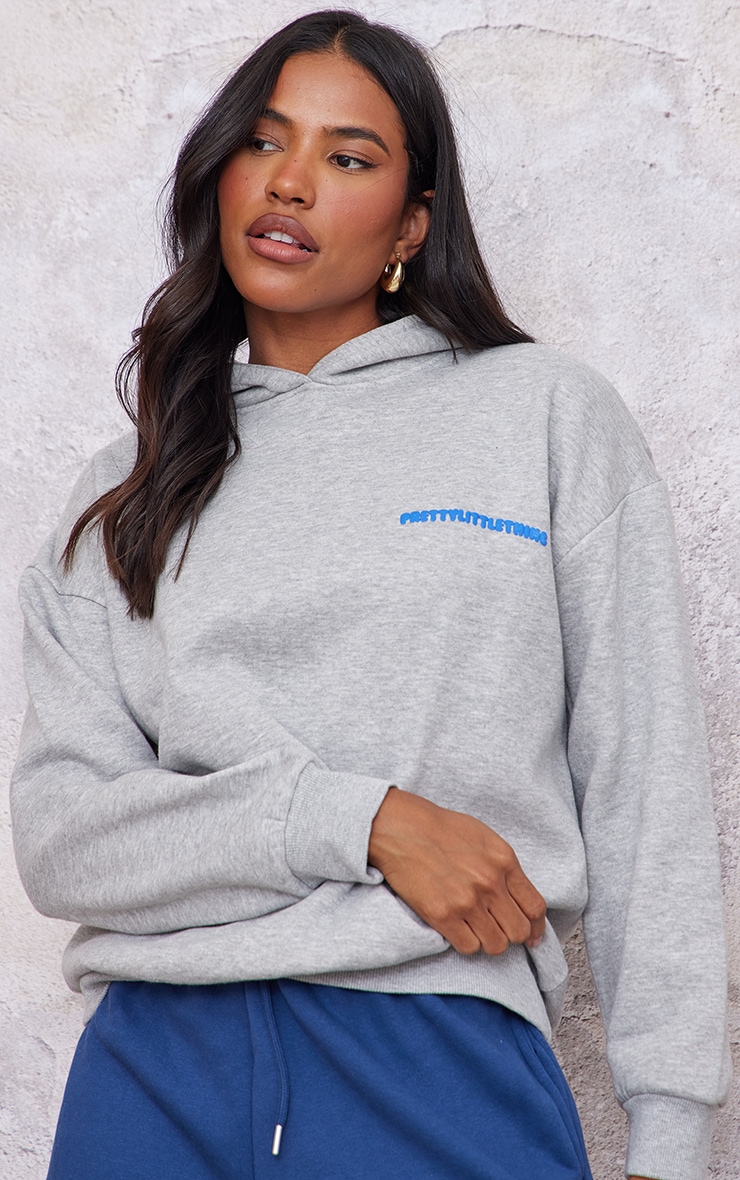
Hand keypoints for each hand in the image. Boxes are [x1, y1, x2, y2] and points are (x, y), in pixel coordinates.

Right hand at [368, 787, 545, 954]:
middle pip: (519, 931)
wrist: (402, 828)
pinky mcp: (442, 915)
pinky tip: (458, 929)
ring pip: (496, 945)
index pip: (535, 907)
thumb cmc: (440, 830)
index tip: (532, 936)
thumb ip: (504, 867)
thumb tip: (518, 896)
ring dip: (489, 941)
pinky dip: (466, 943)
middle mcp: (489, 883)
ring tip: (476, 929)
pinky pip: (469, 947)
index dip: (536, 928)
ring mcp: (466, 901)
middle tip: (499, 930)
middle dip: (512, 935)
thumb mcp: (484, 838)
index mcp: (504, 861)